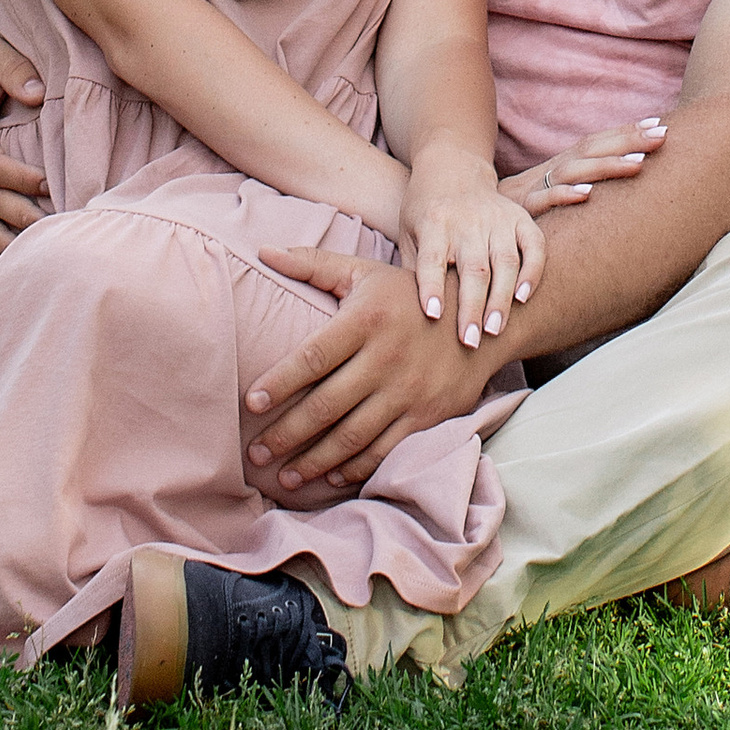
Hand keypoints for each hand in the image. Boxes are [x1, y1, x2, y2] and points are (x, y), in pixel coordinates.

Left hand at [245, 251, 494, 495]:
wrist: (478, 319)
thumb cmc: (407, 295)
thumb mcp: (364, 272)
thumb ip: (312, 264)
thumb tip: (263, 251)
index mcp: (366, 320)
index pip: (313, 356)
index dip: (280, 382)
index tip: (251, 402)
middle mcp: (386, 358)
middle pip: (326, 405)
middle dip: (287, 434)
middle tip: (256, 453)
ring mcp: (408, 391)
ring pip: (352, 436)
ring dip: (315, 462)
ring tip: (285, 477)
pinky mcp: (427, 416)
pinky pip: (384, 450)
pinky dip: (355, 469)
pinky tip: (330, 478)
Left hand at [399, 146, 544, 350]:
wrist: (452, 166)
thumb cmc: (425, 210)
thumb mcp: (408, 232)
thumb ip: (412, 269)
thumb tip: (407, 316)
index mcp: (433, 222)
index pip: (432, 258)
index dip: (431, 286)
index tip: (432, 315)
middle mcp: (467, 220)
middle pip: (473, 267)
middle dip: (472, 307)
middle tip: (470, 341)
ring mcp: (496, 218)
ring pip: (505, 261)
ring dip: (501, 299)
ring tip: (494, 331)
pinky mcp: (518, 217)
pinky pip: (534, 245)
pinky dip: (532, 271)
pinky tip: (523, 298)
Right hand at [500, 113, 669, 215]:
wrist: (472, 222)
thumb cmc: (517, 212)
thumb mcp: (550, 195)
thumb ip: (578, 186)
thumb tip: (617, 182)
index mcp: (560, 166)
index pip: (596, 143)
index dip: (626, 133)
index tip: (660, 124)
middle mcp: (550, 172)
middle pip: (591, 149)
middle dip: (628, 141)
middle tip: (663, 136)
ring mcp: (536, 188)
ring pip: (574, 172)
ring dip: (607, 166)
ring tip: (639, 165)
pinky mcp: (522, 210)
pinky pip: (544, 201)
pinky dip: (565, 196)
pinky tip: (587, 196)